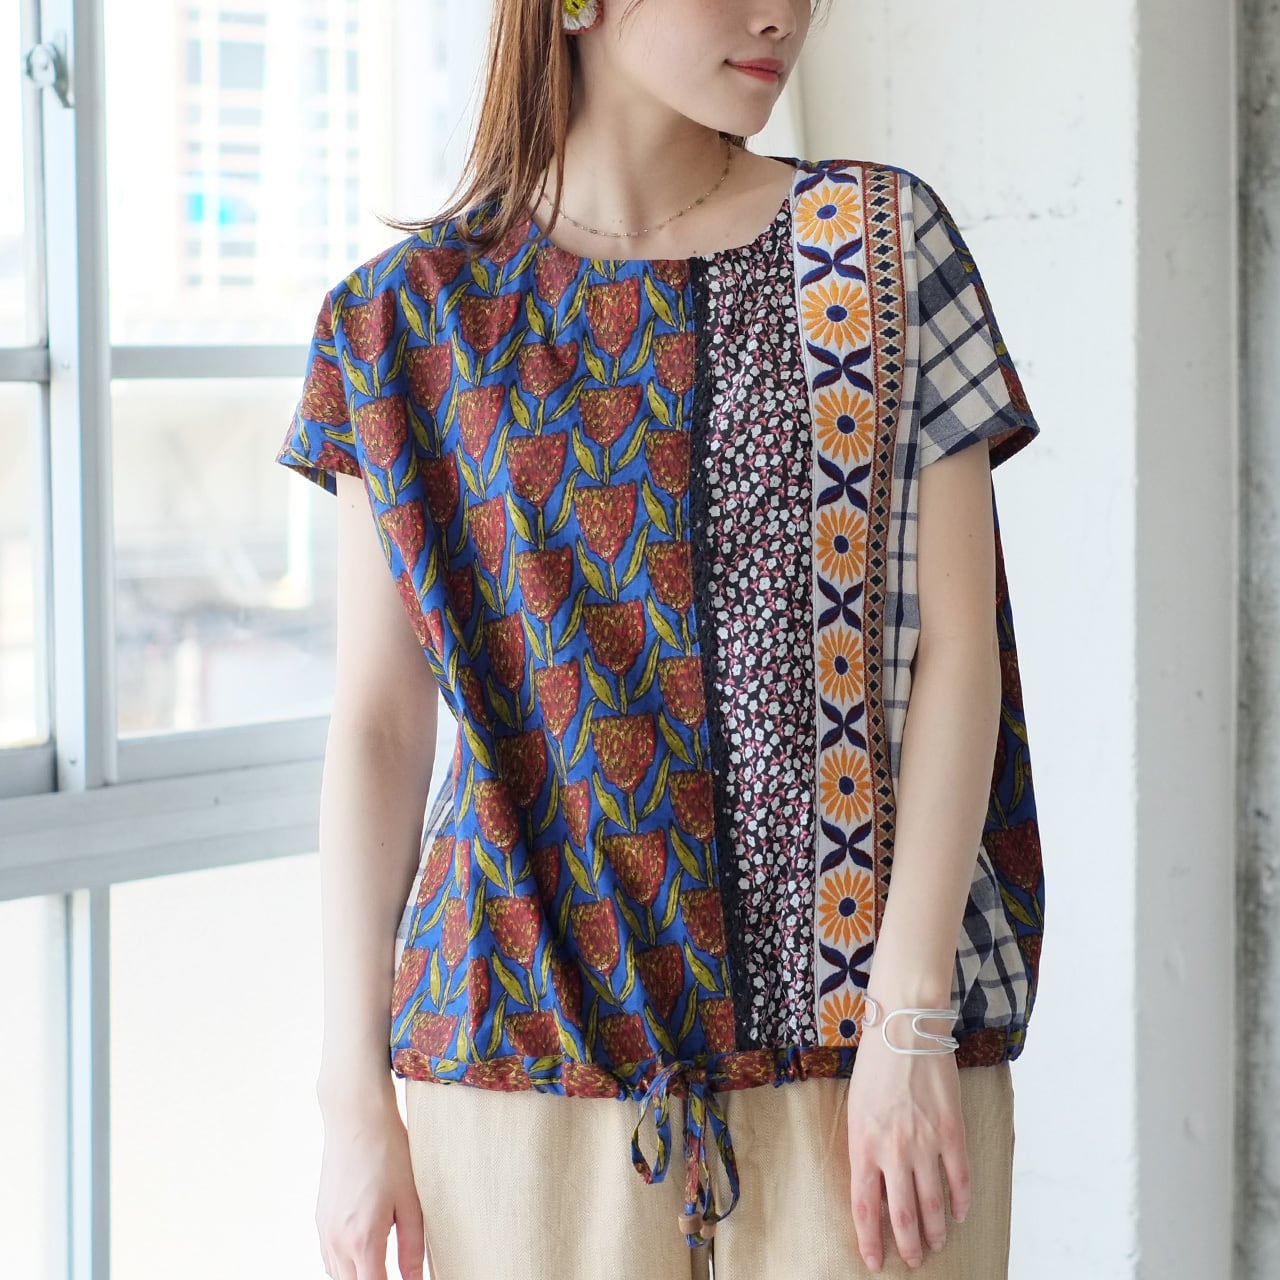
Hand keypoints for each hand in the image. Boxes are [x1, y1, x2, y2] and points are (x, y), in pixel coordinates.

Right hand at [316, 1089, 427, 1279]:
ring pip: (338, 1275)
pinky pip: (329, 1258)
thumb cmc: (389, 1154)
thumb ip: (412, 1249)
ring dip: (358, 1276)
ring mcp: (325, 1231)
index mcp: (363, 1240)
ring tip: (382, 1265)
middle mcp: (337, 1241)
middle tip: (395, 1270)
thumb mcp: (410, 1201)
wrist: (356, 1119)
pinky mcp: (320, 1219)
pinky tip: (363, 1252)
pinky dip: (345, 1265)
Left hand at [845, 1021, 970, 1271]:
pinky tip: (959, 1215)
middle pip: (901, 1215)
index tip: (876, 1262)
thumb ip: (865, 1147)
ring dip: (935, 1231)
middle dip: (908, 1245)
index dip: (871, 1241)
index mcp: (863, 1145)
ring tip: (936, 1244)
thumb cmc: (874, 1067)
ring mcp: (924, 1144)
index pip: (865, 1208)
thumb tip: (874, 1183)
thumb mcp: (856, 1109)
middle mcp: (893, 1152)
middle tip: (914, 1261)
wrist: (905, 1031)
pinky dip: (960, 1203)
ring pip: (932, 1204)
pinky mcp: (952, 1133)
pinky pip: (959, 1179)